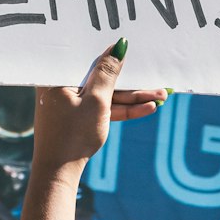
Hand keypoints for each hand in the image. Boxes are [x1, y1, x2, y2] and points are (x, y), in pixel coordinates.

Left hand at [33, 40, 166, 177]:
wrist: (58, 173)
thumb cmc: (72, 135)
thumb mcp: (96, 100)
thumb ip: (108, 72)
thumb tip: (118, 46)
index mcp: (58, 75)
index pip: (89, 57)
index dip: (113, 53)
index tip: (136, 49)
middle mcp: (63, 84)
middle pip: (102, 77)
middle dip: (132, 82)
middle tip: (156, 80)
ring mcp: (72, 101)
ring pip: (107, 94)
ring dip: (134, 97)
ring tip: (161, 97)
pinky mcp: (80, 115)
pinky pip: (104, 107)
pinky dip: (123, 109)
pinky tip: (147, 108)